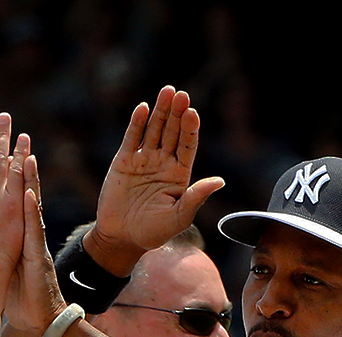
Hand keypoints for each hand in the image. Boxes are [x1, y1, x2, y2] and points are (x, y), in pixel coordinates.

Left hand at [7, 154, 67, 333]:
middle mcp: (24, 225)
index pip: (4, 187)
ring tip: (25, 151)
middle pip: (18, 185)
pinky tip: (27, 192)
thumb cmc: (15, 288)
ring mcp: (32, 237)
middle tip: (7, 127)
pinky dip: (31, 209)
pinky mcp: (36, 252)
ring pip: (30, 201)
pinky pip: (34, 227)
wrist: (35, 315)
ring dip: (28, 176)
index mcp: (12, 224)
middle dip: (13, 156)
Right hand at [93, 86, 224, 259]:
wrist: (121, 238)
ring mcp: (143, 160)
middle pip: (172, 132)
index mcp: (179, 174)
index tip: (192, 114)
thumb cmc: (153, 232)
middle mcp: (163, 162)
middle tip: (181, 95)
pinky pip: (131, 138)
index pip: (188, 145)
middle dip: (177, 113)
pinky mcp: (124, 161)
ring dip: (160, 111)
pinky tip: (143, 108)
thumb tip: (220, 180)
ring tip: (167, 92)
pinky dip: (136, 123)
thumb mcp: (179, 217)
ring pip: (153, 129)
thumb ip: (196, 197)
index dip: (190, 129)